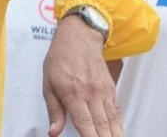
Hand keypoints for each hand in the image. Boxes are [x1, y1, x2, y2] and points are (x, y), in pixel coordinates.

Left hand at [43, 15, 120, 136]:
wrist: (79, 38)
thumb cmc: (60, 60)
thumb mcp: (48, 84)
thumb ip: (54, 111)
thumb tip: (53, 133)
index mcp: (72, 94)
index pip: (85, 125)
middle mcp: (91, 94)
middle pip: (102, 127)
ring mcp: (103, 92)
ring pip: (112, 121)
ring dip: (115, 135)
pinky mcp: (111, 89)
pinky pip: (117, 112)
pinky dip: (118, 125)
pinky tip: (117, 133)